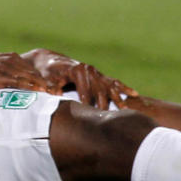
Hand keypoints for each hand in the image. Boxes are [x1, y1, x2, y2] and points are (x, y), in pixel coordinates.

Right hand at [0, 52, 52, 93]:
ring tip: (56, 93)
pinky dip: (30, 86)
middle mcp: (8, 60)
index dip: (43, 77)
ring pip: (28, 76)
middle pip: (33, 71)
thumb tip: (9, 86)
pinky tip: (39, 92)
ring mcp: (3, 67)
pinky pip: (17, 81)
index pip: (30, 68)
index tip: (55, 85)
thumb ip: (1, 75)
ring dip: (43, 84)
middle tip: (62, 90)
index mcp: (7, 58)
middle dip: (48, 81)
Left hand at [24, 48, 138, 109]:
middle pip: (99, 90)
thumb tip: (55, 93)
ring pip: (109, 87)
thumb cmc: (48, 72)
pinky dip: (124, 88)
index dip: (87, 103)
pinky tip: (134, 94)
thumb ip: (51, 86)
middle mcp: (89, 70)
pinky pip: (114, 82)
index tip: (91, 115)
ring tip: (125, 110)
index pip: (85, 89)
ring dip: (117, 99)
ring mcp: (96, 72)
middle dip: (103, 105)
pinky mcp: (100, 76)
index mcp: (77, 70)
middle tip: (108, 119)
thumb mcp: (46, 77)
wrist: (51, 62)